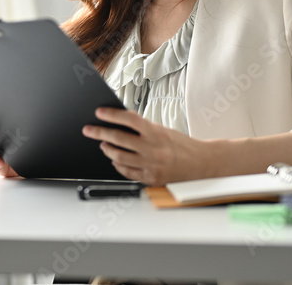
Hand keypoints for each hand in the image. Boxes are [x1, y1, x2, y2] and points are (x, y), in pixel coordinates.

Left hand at [82, 107, 210, 185]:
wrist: (203, 164)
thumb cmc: (183, 146)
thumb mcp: (164, 131)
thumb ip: (144, 129)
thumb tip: (120, 124)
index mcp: (156, 132)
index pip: (129, 119)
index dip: (111, 115)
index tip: (99, 112)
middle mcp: (152, 148)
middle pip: (118, 138)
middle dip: (100, 133)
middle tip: (89, 129)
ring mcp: (151, 165)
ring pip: (119, 157)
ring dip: (107, 149)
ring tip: (103, 144)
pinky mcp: (150, 178)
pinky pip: (127, 172)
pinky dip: (118, 165)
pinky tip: (115, 159)